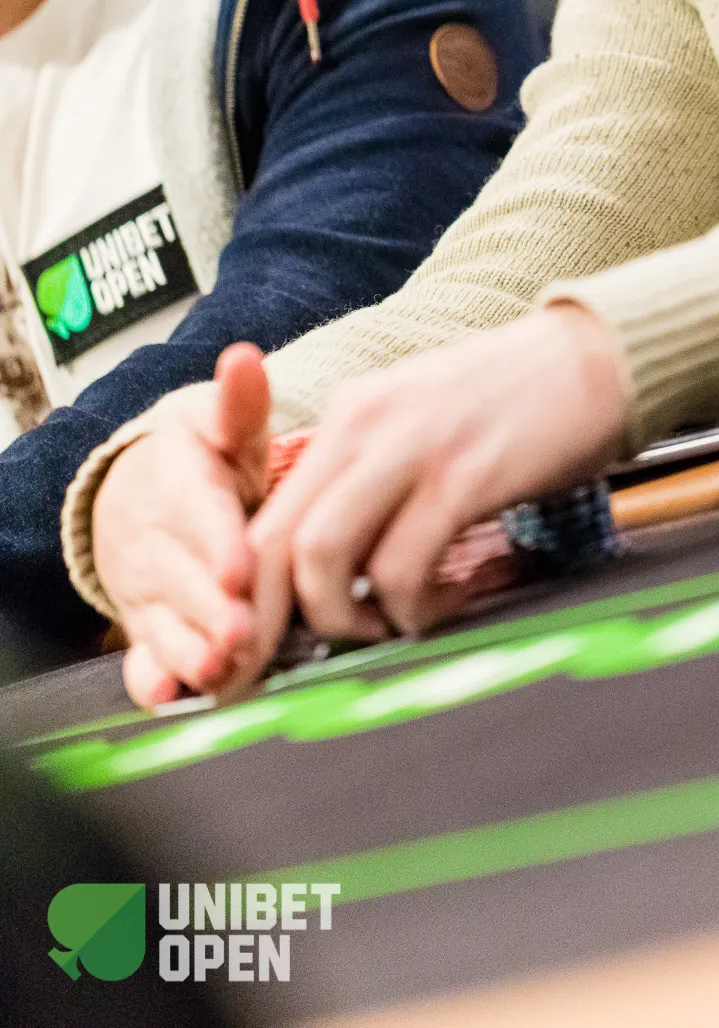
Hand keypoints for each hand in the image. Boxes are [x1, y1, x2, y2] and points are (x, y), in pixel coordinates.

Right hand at [91, 343, 272, 708]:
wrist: (138, 489)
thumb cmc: (199, 457)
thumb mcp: (219, 422)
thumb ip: (240, 402)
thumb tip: (245, 358)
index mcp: (178, 485)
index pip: (198, 515)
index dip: (217, 543)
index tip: (239, 566)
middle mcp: (155, 542)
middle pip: (182, 579)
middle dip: (212, 609)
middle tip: (244, 633)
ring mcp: (146, 588)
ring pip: (164, 623)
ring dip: (189, 650)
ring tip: (220, 669)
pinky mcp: (143, 626)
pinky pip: (140, 657)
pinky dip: (151, 679)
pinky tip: (166, 696)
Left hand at [249, 302, 631, 643]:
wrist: (598, 356)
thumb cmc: (515, 402)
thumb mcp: (421, 423)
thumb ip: (373, 480)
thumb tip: (332, 570)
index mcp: (350, 415)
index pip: (263, 516)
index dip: (243, 596)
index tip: (247, 652)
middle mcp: (365, 424)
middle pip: (273, 541)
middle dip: (264, 623)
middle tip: (277, 676)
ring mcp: (413, 447)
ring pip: (324, 554)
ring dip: (343, 617)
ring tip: (386, 627)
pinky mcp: (465, 474)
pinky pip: (405, 565)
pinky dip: (413, 607)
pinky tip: (446, 602)